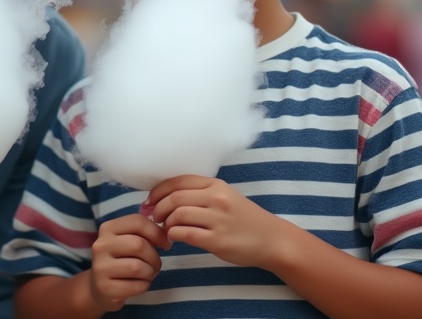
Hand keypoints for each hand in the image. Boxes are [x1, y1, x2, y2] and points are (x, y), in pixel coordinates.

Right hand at [87, 212, 169, 311]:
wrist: (100, 286)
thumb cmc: (122, 260)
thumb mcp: (128, 241)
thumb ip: (144, 234)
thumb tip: (165, 234)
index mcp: (107, 229)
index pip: (137, 221)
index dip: (157, 232)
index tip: (165, 244)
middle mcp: (101, 245)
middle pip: (139, 245)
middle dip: (154, 256)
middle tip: (156, 264)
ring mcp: (100, 267)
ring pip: (138, 267)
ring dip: (150, 272)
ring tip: (147, 274)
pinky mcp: (105, 288)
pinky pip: (137, 286)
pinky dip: (144, 285)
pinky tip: (139, 284)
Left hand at [147, 175, 290, 269]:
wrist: (272, 240)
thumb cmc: (245, 219)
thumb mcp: (225, 197)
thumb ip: (200, 194)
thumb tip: (166, 197)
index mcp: (216, 185)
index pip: (178, 181)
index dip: (158, 191)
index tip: (149, 201)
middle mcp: (217, 199)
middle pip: (174, 197)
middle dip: (157, 208)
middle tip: (153, 217)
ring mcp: (218, 219)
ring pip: (178, 215)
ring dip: (165, 222)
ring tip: (165, 228)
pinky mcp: (218, 240)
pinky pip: (186, 234)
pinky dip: (174, 235)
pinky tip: (174, 238)